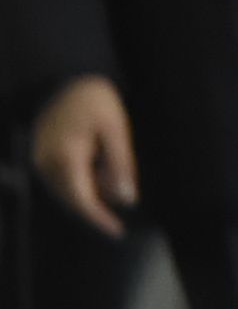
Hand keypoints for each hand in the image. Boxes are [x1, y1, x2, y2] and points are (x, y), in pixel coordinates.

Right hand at [29, 77, 134, 232]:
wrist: (65, 77)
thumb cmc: (94, 99)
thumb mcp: (116, 128)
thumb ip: (120, 164)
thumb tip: (126, 198)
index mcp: (65, 158)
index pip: (81, 199)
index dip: (98, 218)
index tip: (117, 231)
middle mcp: (46, 163)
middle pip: (71, 198)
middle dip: (97, 202)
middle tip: (123, 192)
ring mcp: (40, 159)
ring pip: (65, 189)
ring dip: (90, 190)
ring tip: (113, 175)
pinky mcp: (41, 154)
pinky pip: (61, 178)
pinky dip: (81, 180)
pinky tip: (99, 169)